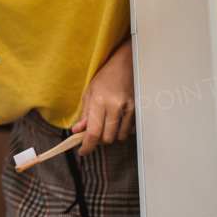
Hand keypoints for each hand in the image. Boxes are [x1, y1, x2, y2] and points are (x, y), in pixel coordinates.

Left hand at [71, 38, 133, 155]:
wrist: (125, 64)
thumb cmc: (105, 78)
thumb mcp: (89, 93)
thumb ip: (85, 114)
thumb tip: (78, 131)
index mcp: (99, 101)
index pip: (93, 132)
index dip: (87, 146)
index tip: (83, 151)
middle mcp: (114, 105)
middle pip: (107, 138)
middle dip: (99, 141)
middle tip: (94, 134)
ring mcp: (128, 108)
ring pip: (119, 136)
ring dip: (111, 136)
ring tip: (106, 125)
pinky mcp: (138, 109)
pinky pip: (129, 131)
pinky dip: (122, 131)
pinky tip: (118, 121)